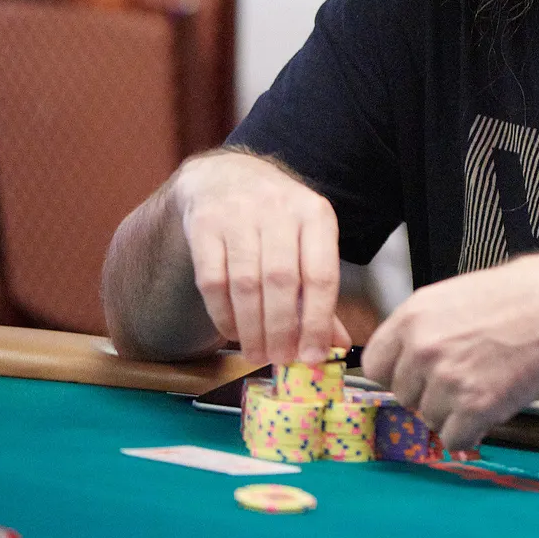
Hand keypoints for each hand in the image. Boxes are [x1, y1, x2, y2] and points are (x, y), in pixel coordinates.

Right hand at [172, 150, 350, 363]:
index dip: (318, 321)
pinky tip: (232, 332)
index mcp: (315, 214)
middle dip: (281, 329)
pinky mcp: (203, 224)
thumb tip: (335, 344)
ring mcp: (238, 214)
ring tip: (257, 355)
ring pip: (246, 284)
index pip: (321, 274)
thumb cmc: (276, 220)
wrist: (223, 177)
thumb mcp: (307, 241)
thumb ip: (319, 291)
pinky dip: (223, 314)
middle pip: (281, 282)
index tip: (312, 356)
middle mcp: (279, 208)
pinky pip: (212, 281)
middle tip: (279, 360)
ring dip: (252, 328)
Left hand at [360, 248, 538, 451]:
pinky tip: (494, 405)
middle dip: (429, 394)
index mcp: (414, 314)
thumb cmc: (525, 295)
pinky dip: (473, 431)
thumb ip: (427, 327)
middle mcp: (422, 347)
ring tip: (488, 384)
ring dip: (455, 413)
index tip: (417, 377)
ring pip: (429, 419)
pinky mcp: (474, 406)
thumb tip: (408, 358)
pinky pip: (455, 438)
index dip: (399, 374)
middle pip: (403, 396)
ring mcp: (446, 378)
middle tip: (466, 377)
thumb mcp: (459, 295)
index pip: (375, 365)